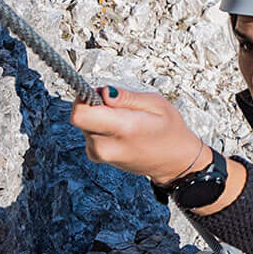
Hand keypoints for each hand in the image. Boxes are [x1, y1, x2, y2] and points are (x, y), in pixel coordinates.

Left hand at [71, 87, 209, 184]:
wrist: (173, 162)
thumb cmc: (169, 131)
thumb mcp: (156, 104)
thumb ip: (126, 97)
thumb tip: (103, 91)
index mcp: (123, 129)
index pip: (80, 114)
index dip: (85, 97)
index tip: (99, 93)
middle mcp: (106, 146)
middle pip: (79, 117)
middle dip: (93, 105)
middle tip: (117, 105)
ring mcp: (100, 155)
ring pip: (83, 125)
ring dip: (97, 117)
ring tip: (122, 119)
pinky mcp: (97, 157)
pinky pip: (88, 134)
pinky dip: (99, 127)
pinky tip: (119, 129)